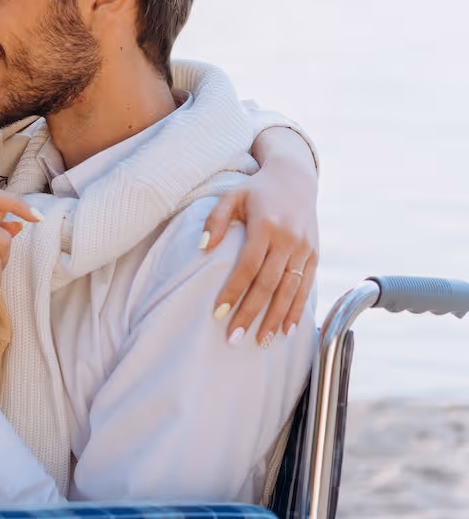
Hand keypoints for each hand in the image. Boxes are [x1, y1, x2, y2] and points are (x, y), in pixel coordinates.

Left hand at [203, 163, 318, 345]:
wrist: (295, 176)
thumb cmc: (256, 189)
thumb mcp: (231, 196)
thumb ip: (216, 220)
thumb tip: (203, 247)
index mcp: (266, 226)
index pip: (247, 266)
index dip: (234, 291)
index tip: (218, 313)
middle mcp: (288, 239)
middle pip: (268, 284)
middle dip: (251, 313)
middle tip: (234, 338)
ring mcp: (304, 248)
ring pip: (290, 290)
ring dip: (275, 318)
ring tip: (260, 341)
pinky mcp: (315, 253)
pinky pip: (306, 286)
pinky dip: (297, 309)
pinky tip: (287, 329)